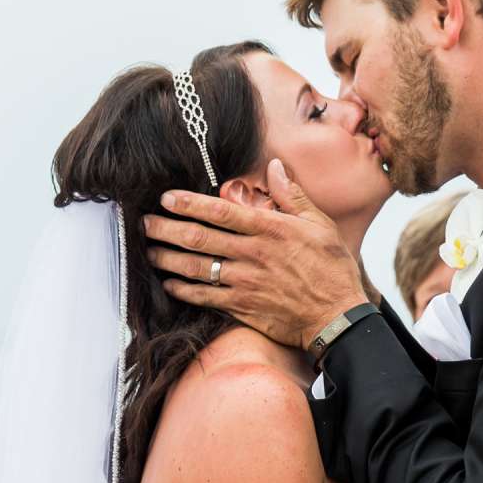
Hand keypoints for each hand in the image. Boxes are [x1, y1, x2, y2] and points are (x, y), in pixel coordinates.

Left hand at [144, 161, 369, 348]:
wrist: (337, 316)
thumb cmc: (331, 268)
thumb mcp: (319, 224)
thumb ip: (292, 195)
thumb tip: (275, 166)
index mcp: (270, 229)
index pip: (220, 212)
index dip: (189, 204)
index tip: (167, 198)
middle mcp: (253, 254)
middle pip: (199, 239)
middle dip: (167, 229)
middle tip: (145, 223)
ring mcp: (245, 283)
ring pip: (197, 268)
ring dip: (168, 259)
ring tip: (149, 251)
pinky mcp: (243, 307)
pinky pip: (205, 298)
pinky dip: (184, 291)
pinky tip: (169, 284)